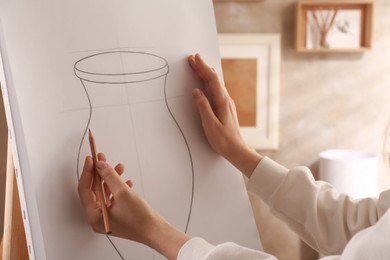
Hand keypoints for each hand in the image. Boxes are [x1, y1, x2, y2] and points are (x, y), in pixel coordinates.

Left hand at [78, 153, 189, 258]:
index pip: (85, 189)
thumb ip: (110, 177)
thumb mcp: (123, 193)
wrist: (155, 231)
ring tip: (118, 167)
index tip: (91, 159)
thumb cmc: (140, 220)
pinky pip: (113, 197)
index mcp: (94, 216)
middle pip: (94, 190)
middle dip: (100, 173)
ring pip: (105, 192)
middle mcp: (98, 217)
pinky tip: (126, 182)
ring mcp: (108, 217)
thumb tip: (100, 166)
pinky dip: (118, 187)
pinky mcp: (117, 215)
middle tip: (102, 159)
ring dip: (111, 179)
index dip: (88, 172)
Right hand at [188, 54, 261, 176]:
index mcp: (222, 102)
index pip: (211, 80)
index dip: (202, 68)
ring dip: (206, 73)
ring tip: (198, 65)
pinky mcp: (225, 108)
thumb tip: (195, 90)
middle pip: (214, 79)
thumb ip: (203, 107)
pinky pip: (216, 90)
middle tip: (193, 58)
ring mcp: (226, 103)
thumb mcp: (210, 125)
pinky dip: (209, 82)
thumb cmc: (223, 140)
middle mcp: (226, 100)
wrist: (237, 150)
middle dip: (202, 67)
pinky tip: (206, 82)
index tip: (194, 58)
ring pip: (215, 84)